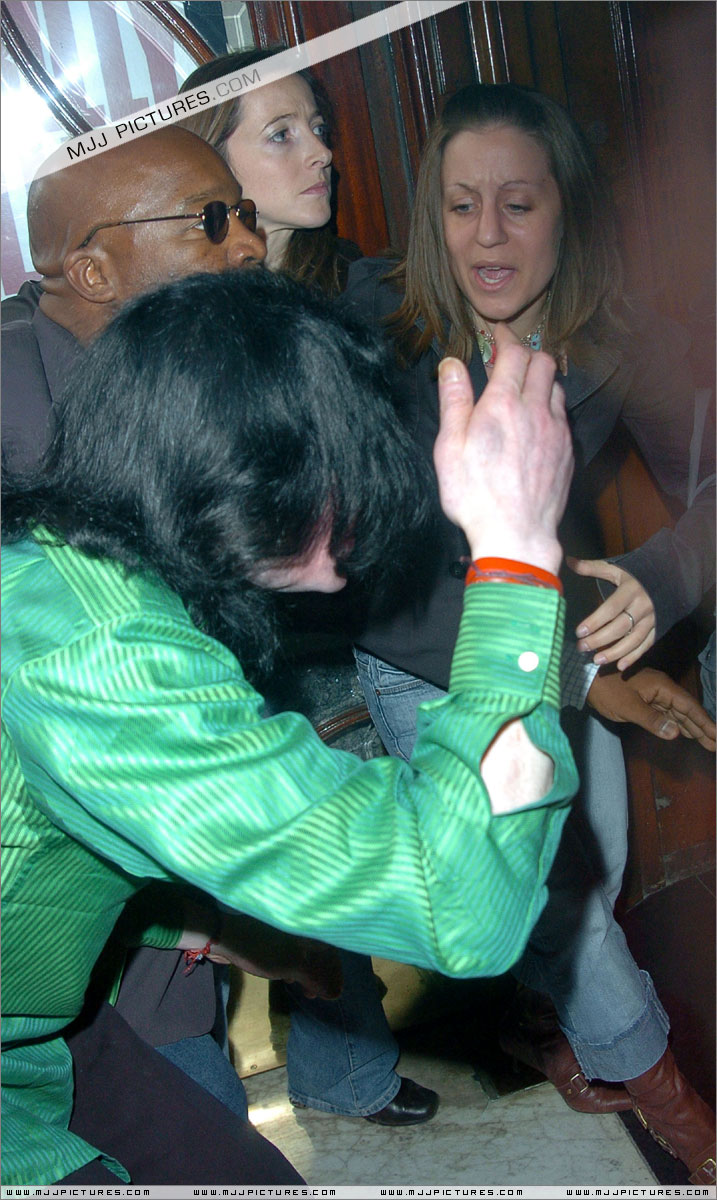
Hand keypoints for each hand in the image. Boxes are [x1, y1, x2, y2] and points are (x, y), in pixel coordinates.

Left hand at [205, 913, 342, 999]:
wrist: (224, 936)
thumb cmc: (261, 948)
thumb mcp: (292, 965)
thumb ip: (316, 977)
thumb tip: (335, 993)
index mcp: (308, 927)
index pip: (332, 948)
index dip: (336, 971)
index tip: (334, 992)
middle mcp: (299, 925)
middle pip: (319, 951)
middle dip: (321, 975)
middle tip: (318, 995)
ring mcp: (285, 930)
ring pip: (304, 952)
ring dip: (307, 972)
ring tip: (305, 991)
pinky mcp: (271, 936)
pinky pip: (290, 952)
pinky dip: (294, 966)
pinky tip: (288, 978)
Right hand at [434, 327, 572, 573]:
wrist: (516, 535)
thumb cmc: (475, 496)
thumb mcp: (449, 448)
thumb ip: (454, 400)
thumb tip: (452, 363)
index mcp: (502, 405)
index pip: (513, 354)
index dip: (505, 338)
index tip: (497, 336)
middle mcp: (535, 411)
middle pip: (544, 362)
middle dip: (528, 354)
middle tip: (510, 360)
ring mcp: (556, 431)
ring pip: (557, 386)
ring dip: (542, 379)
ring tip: (524, 389)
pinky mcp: (567, 451)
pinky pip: (563, 415)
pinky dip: (551, 406)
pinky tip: (538, 421)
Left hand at [569, 558, 655, 669]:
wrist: (669, 577)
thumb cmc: (636, 574)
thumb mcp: (616, 568)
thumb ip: (592, 567)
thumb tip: (569, 560)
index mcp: (630, 590)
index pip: (610, 609)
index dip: (595, 622)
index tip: (579, 631)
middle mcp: (643, 606)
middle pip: (620, 627)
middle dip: (600, 639)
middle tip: (582, 647)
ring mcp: (652, 619)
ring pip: (634, 640)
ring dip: (615, 652)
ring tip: (596, 660)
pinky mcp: (658, 628)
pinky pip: (647, 645)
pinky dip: (634, 657)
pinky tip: (620, 666)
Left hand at [587, 667, 715, 750]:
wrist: (585, 679)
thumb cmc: (606, 690)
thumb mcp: (628, 707)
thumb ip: (652, 720)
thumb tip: (677, 733)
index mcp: (663, 687)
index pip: (690, 707)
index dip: (705, 723)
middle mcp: (663, 689)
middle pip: (688, 711)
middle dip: (703, 728)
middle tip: (716, 745)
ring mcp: (654, 694)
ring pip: (679, 713)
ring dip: (693, 727)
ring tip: (708, 742)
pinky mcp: (645, 700)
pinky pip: (668, 713)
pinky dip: (678, 724)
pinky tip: (685, 732)